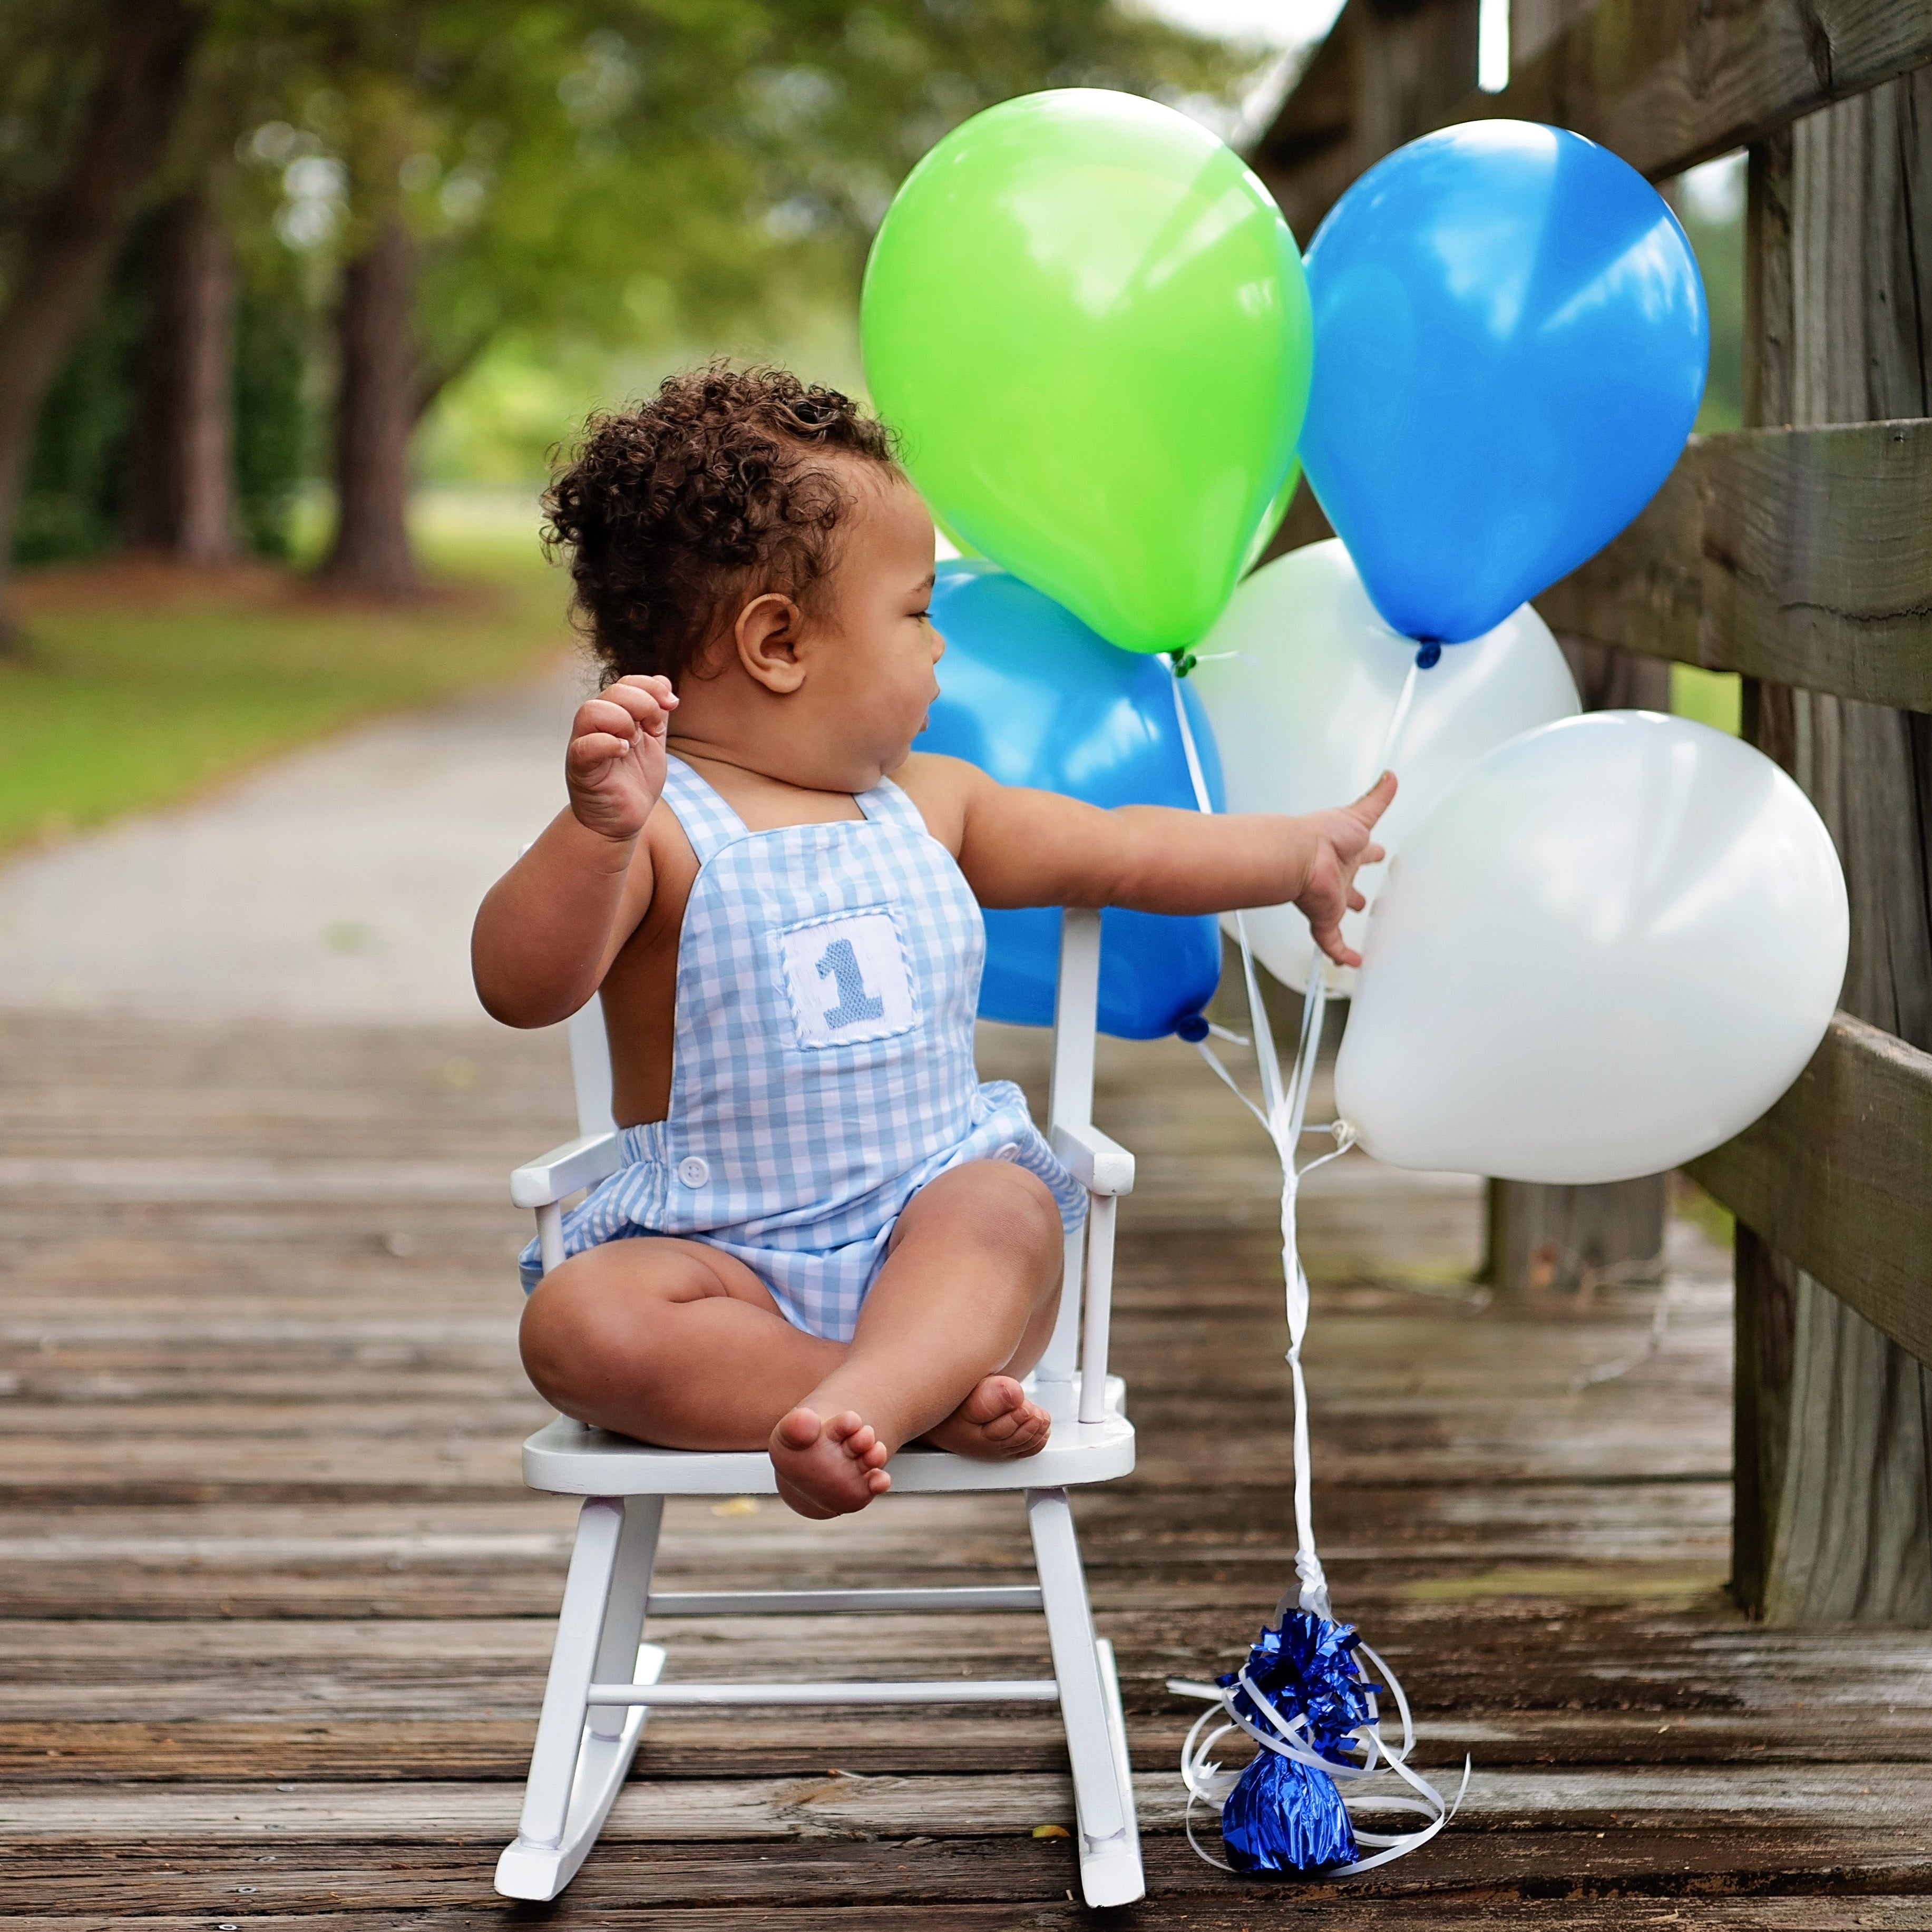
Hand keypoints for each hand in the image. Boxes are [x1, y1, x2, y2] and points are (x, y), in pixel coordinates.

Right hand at [565, 674, 677, 842]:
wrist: (622, 820)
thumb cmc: (634, 781)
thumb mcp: (652, 742)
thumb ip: (656, 713)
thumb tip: (663, 679)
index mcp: (613, 715)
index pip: (626, 682)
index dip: (650, 686)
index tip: (672, 703)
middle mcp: (596, 726)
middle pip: (612, 692)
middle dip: (643, 703)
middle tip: (655, 727)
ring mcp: (585, 744)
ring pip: (591, 711)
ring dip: (621, 720)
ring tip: (634, 742)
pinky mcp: (580, 769)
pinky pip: (585, 746)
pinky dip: (607, 744)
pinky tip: (624, 751)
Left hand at [1296, 770, 1395, 968]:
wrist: (1300, 856)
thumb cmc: (1324, 835)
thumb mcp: (1359, 815)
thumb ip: (1377, 797)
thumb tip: (1390, 776)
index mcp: (1348, 852)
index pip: (1363, 852)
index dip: (1372, 853)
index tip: (1380, 853)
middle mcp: (1338, 876)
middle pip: (1348, 886)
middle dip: (1355, 892)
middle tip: (1363, 899)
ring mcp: (1329, 898)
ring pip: (1337, 911)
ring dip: (1345, 917)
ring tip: (1355, 926)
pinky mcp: (1324, 917)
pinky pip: (1331, 941)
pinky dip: (1342, 954)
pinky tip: (1353, 963)